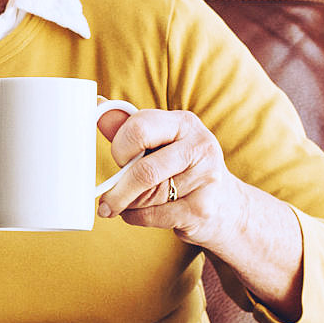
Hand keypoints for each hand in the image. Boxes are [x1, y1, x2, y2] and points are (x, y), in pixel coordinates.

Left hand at [94, 107, 255, 250]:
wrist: (226, 206)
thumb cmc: (181, 168)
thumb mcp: (160, 142)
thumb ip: (128, 127)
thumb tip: (97, 104)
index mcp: (184, 122)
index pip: (138, 129)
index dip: (120, 149)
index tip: (118, 160)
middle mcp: (200, 146)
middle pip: (143, 170)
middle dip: (118, 189)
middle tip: (106, 198)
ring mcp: (206, 178)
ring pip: (146, 196)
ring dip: (128, 204)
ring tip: (129, 203)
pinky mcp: (203, 209)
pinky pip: (153, 215)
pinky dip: (136, 217)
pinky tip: (140, 213)